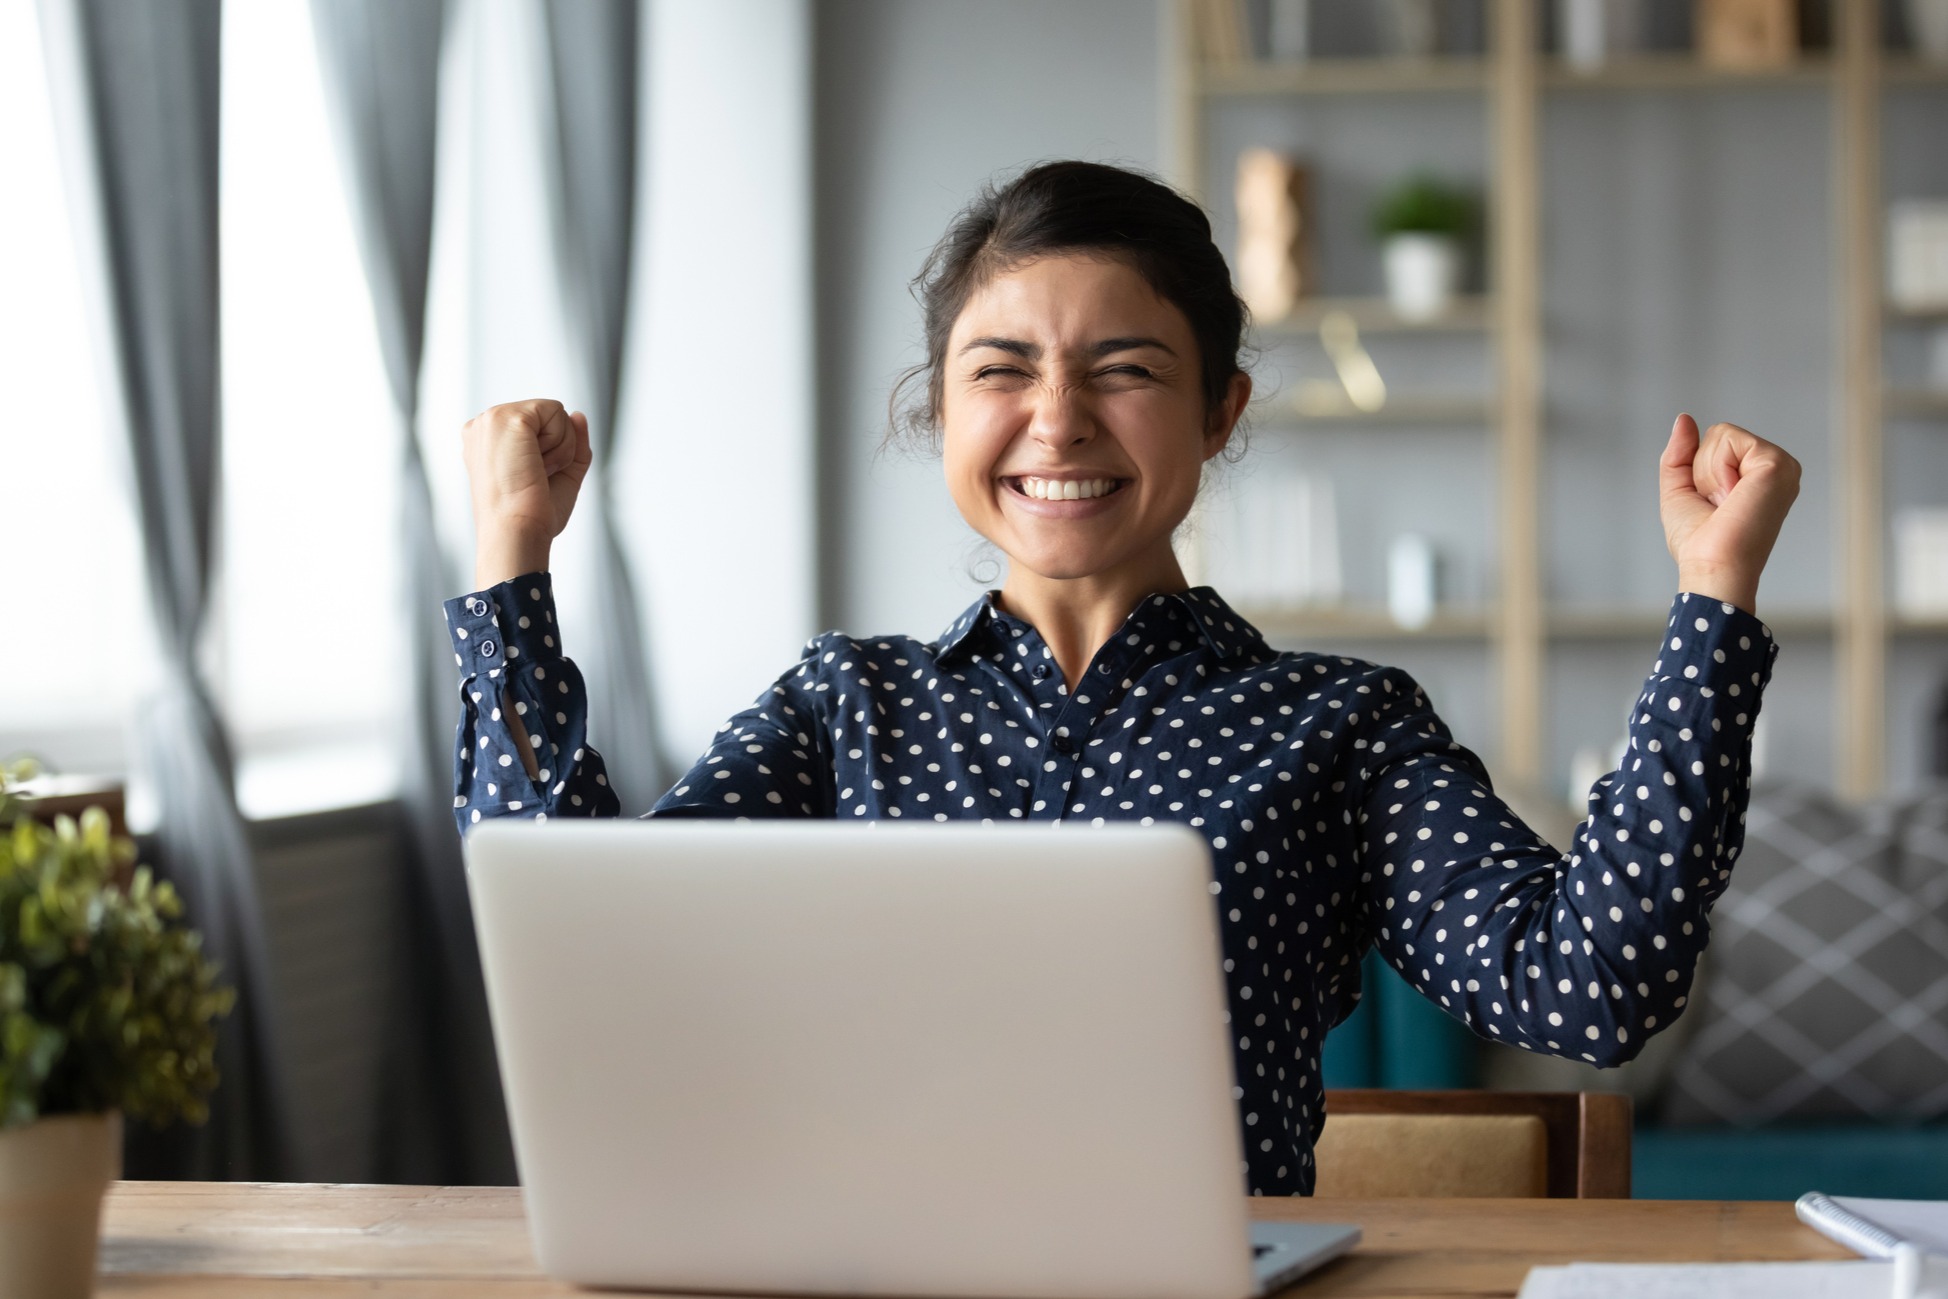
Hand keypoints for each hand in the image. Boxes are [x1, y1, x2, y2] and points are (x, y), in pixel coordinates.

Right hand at [462, 399, 591, 588]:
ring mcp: (493, 419)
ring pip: (555, 414)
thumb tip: (579, 414)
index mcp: (489, 439)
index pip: (538, 427)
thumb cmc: (533, 515)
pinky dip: (561, 444)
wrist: (518, 532)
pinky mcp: (507, 417)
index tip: (530, 480)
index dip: (550, 454)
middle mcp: (486, 425)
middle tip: (534, 477)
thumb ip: (573, 442)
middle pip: (548, 417)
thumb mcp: (561, 473)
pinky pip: (557, 413)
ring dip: (559, 448)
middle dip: (557, 448)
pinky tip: (538, 464)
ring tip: (533, 472)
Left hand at [1658, 414, 1800, 615]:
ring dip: (1708, 472)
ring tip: (1726, 502)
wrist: (1712, 566)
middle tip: (1719, 505)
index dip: (1698, 473)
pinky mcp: (1777, 463)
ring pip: (1721, 435)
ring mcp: (1781, 464)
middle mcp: (1775, 467)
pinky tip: (1732, 496)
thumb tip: (1684, 418)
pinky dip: (1716, 469)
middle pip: (1718, 435)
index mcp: (1758, 474)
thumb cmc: (1699, 541)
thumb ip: (1680, 453)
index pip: (1715, 443)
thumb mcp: (1680, 490)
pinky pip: (1728, 439)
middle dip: (1701, 470)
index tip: (1713, 505)